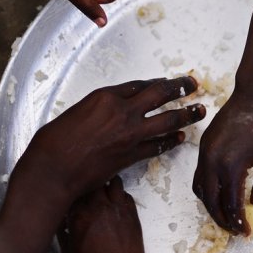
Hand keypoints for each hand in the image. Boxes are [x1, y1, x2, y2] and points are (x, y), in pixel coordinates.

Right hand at [15, 76, 204, 200]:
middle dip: (180, 88)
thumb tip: (110, 113)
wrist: (52, 171)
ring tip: (200, 110)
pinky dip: (170, 141)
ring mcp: (130, 134)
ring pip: (167, 119)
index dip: (155, 83)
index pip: (138, 85)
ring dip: (186, 114)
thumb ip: (98, 109)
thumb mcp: (75, 112)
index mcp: (104, 96)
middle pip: (159, 94)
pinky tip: (180, 138)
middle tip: (193, 84)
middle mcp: (122, 111)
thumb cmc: (53, 142)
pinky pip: (158, 146)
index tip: (166, 82)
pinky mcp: (132, 155)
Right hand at [59, 176, 145, 252]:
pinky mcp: (134, 216)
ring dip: (107, 185)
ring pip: (114, 183)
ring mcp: (119, 209)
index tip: (72, 192)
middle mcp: (100, 206)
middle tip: (87, 190)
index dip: (73, 188)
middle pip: (95, 181)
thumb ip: (62, 230)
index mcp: (79, 214)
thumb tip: (61, 219)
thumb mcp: (67, 252)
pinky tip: (115, 206)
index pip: (75, 188)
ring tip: (103, 194)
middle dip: (90, 183)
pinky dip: (120, 197)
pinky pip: (126, 197)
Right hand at [193, 91, 252, 233]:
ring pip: (201, 190)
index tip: (247, 233)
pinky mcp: (202, 147)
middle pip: (211, 202)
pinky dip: (208, 190)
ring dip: (211, 206)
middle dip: (222, 220)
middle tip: (235, 230)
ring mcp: (204, 154)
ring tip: (227, 216)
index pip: (230, 204)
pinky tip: (221, 195)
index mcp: (231, 166)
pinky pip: (200, 175)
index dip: (238, 222)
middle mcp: (212, 162)